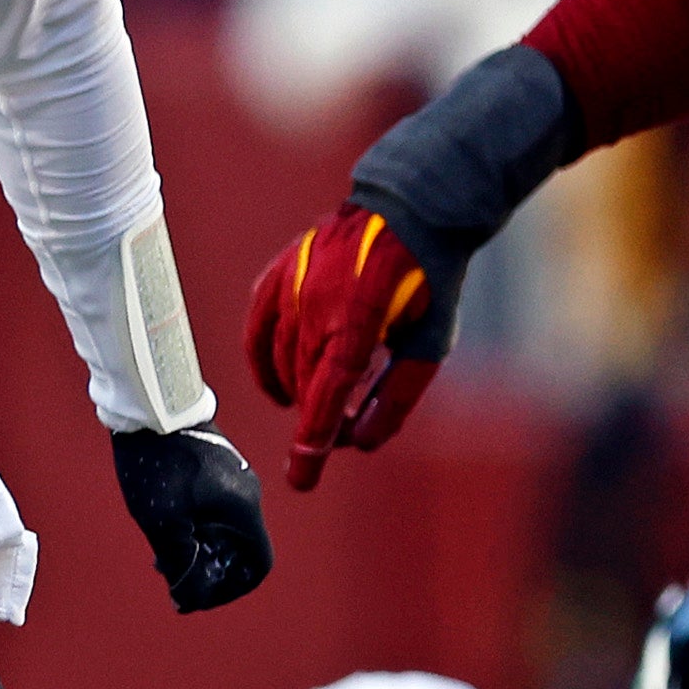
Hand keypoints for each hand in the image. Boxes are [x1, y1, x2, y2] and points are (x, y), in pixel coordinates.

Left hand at [110, 424, 273, 612]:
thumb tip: (188, 596)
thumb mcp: (164, 524)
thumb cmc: (159, 466)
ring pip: (224, 530)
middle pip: (239, 550)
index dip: (232, 590)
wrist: (149, 407)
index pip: (258, 565)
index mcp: (244, 509)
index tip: (201, 595)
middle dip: (209, 571)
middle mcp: (248, 494)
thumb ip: (180, 563)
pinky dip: (196, 528)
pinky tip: (165, 528)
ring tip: (162, 559)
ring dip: (199, 550)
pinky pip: (215, 510)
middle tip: (173, 580)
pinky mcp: (217, 466)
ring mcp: (234, 477)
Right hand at [242, 202, 459, 490]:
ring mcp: (292, 285)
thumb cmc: (429, 279)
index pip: (324, 400)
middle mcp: (315, 304)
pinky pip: (258, 326)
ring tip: (321, 398)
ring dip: (297, 390)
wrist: (412, 208)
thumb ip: (395, 397)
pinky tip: (279, 378)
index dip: (311, 446)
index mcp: (356, 323)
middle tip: (341, 430)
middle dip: (319, 417)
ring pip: (279, 360)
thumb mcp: (431, 343)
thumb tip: (359, 443)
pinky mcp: (280, 272)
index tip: (300, 480)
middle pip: (303, 385)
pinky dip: (263, 359)